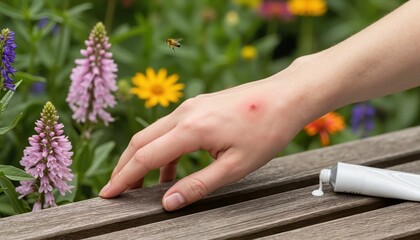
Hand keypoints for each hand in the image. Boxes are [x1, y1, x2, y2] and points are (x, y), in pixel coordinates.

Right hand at [99, 69, 307, 210]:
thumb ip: (198, 185)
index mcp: (192, 129)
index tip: (108, 193)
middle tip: (116, 188)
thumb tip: (167, 202)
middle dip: (125, 166)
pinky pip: (171, 127)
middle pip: (141, 140)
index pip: (145, 156)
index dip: (124, 177)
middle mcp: (185, 112)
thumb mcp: (235, 166)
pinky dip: (163, 148)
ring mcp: (192, 105)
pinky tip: (170, 167)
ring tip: (139, 182)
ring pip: (154, 132)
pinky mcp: (200, 105)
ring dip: (143, 157)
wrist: (286, 96)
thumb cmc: (267, 131)